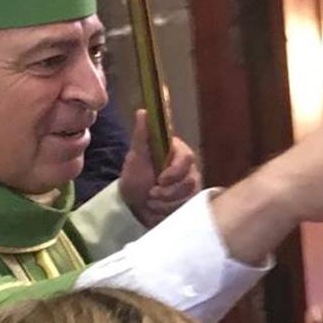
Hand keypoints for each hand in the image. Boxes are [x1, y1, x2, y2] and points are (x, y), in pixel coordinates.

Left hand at [119, 110, 202, 227]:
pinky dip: (169, 212)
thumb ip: (142, 135)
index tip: (159, 179)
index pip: (187, 159)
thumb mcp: (135, 157)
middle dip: (167, 192)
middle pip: (190, 181)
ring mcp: (190, 186)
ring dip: (165, 203)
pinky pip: (186, 209)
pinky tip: (157, 209)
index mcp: (176, 152)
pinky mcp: (189, 202)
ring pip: (188, 197)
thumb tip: (143, 111)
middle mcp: (188, 168)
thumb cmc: (134, 178)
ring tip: (150, 201)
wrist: (132, 205)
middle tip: (151, 194)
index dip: (174, 172)